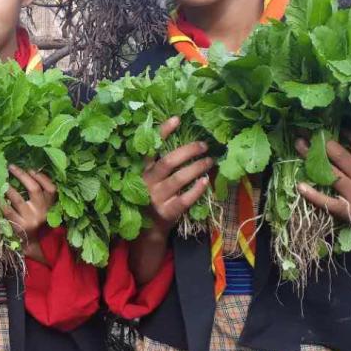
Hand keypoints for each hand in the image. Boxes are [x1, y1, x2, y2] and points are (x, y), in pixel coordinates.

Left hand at [3, 165, 55, 239]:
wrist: (34, 241)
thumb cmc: (37, 218)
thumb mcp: (44, 206)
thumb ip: (40, 193)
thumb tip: (27, 172)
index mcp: (50, 205)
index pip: (51, 188)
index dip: (41, 177)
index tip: (30, 169)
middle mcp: (42, 211)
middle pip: (34, 189)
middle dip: (22, 175)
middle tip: (11, 167)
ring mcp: (31, 219)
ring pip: (18, 200)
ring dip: (8, 188)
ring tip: (1, 181)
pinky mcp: (20, 226)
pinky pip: (8, 211)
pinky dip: (2, 203)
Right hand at [143, 117, 213, 236]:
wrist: (144, 232)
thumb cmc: (149, 199)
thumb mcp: (145, 180)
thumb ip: (156, 164)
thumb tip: (180, 143)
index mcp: (141, 170)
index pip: (150, 147)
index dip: (163, 132)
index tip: (177, 119)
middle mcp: (147, 182)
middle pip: (169, 161)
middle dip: (188, 150)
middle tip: (203, 145)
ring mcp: (157, 197)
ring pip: (179, 178)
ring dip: (197, 167)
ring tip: (209, 161)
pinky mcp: (167, 211)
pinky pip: (185, 198)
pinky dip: (197, 189)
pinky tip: (205, 181)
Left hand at [295, 132, 350, 240]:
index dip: (346, 131)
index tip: (334, 124)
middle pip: (339, 155)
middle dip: (322, 141)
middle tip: (307, 130)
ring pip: (330, 173)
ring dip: (312, 158)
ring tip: (299, 144)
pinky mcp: (350, 211)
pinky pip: (327, 202)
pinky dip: (313, 195)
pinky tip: (300, 185)